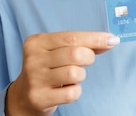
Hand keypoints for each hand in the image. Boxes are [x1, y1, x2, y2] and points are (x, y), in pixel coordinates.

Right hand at [5, 31, 119, 115]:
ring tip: (72, 76)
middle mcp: (33, 59)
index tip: (112, 40)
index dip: (95, 39)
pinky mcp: (39, 98)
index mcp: (37, 42)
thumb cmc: (48, 67)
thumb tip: (110, 41)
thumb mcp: (57, 50)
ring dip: (81, 75)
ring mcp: (35, 79)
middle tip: (87, 60)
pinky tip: (66, 89)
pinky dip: (75, 91)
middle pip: (75, 54)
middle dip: (88, 57)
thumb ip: (81, 44)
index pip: (72, 37)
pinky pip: (72, 93)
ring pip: (75, 73)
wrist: (23, 96)